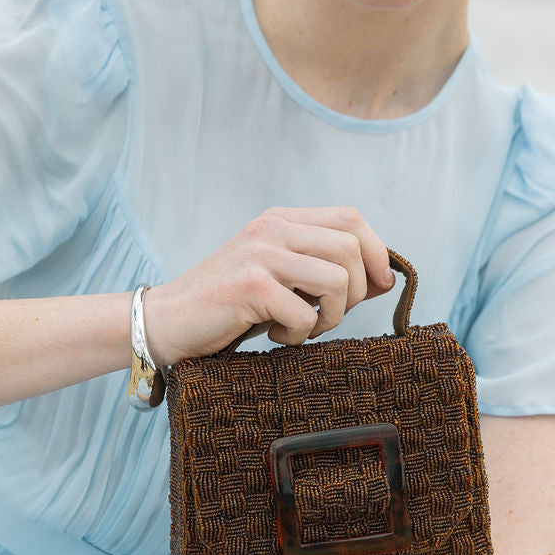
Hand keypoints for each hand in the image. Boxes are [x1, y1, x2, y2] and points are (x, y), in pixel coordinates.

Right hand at [142, 204, 394, 365]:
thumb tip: (386, 279)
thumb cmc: (231, 308)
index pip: (351, 218)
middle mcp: (272, 229)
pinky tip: (278, 336)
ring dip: (331, 316)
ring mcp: (260, 254)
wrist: (168, 323)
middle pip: (350, 248)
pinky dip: (300, 334)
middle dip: (356, 292)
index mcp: (281, 220)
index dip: (376, 251)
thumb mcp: (282, 280)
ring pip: (336, 279)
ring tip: (303, 327)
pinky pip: (305, 313)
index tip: (380, 284)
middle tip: (328, 317)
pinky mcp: (250, 286)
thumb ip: (324, 272)